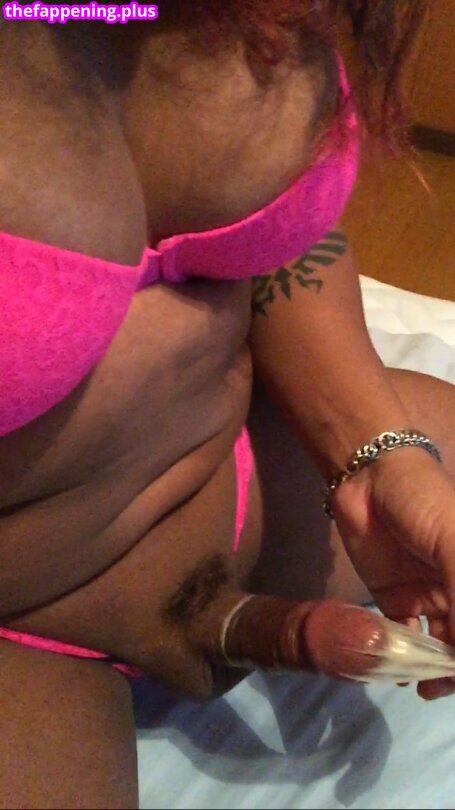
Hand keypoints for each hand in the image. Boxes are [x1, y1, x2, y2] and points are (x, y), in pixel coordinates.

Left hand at [331, 447, 454, 698]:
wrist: (368, 476)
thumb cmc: (424, 501)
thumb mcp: (453, 543)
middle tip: (440, 688)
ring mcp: (430, 596)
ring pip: (440, 644)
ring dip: (433, 669)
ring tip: (422, 687)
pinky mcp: (395, 598)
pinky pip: (403, 635)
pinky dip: (402, 657)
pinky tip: (398, 674)